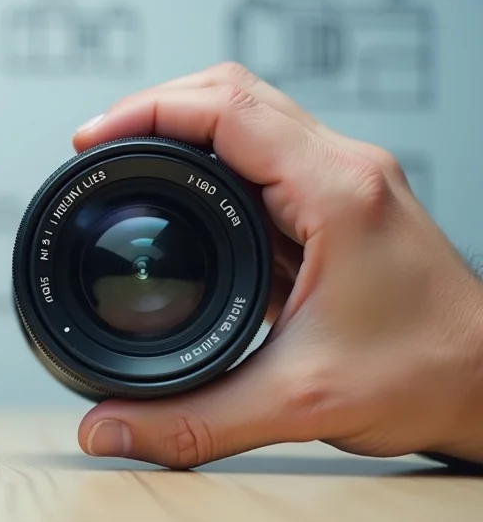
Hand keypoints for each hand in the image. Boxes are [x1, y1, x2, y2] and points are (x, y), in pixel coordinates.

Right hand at [73, 62, 482, 468]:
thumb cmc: (430, 376)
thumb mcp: (298, 404)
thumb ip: (193, 421)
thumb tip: (109, 428)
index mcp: (336, 193)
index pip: (226, 111)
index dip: (145, 113)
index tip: (91, 140)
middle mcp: (344, 171)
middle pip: (231, 94)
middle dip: (153, 110)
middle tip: (99, 145)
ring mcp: (344, 182)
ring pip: (248, 118)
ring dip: (184, 131)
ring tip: (131, 162)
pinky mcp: (339, 204)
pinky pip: (263, 157)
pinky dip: (211, 164)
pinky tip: (184, 200)